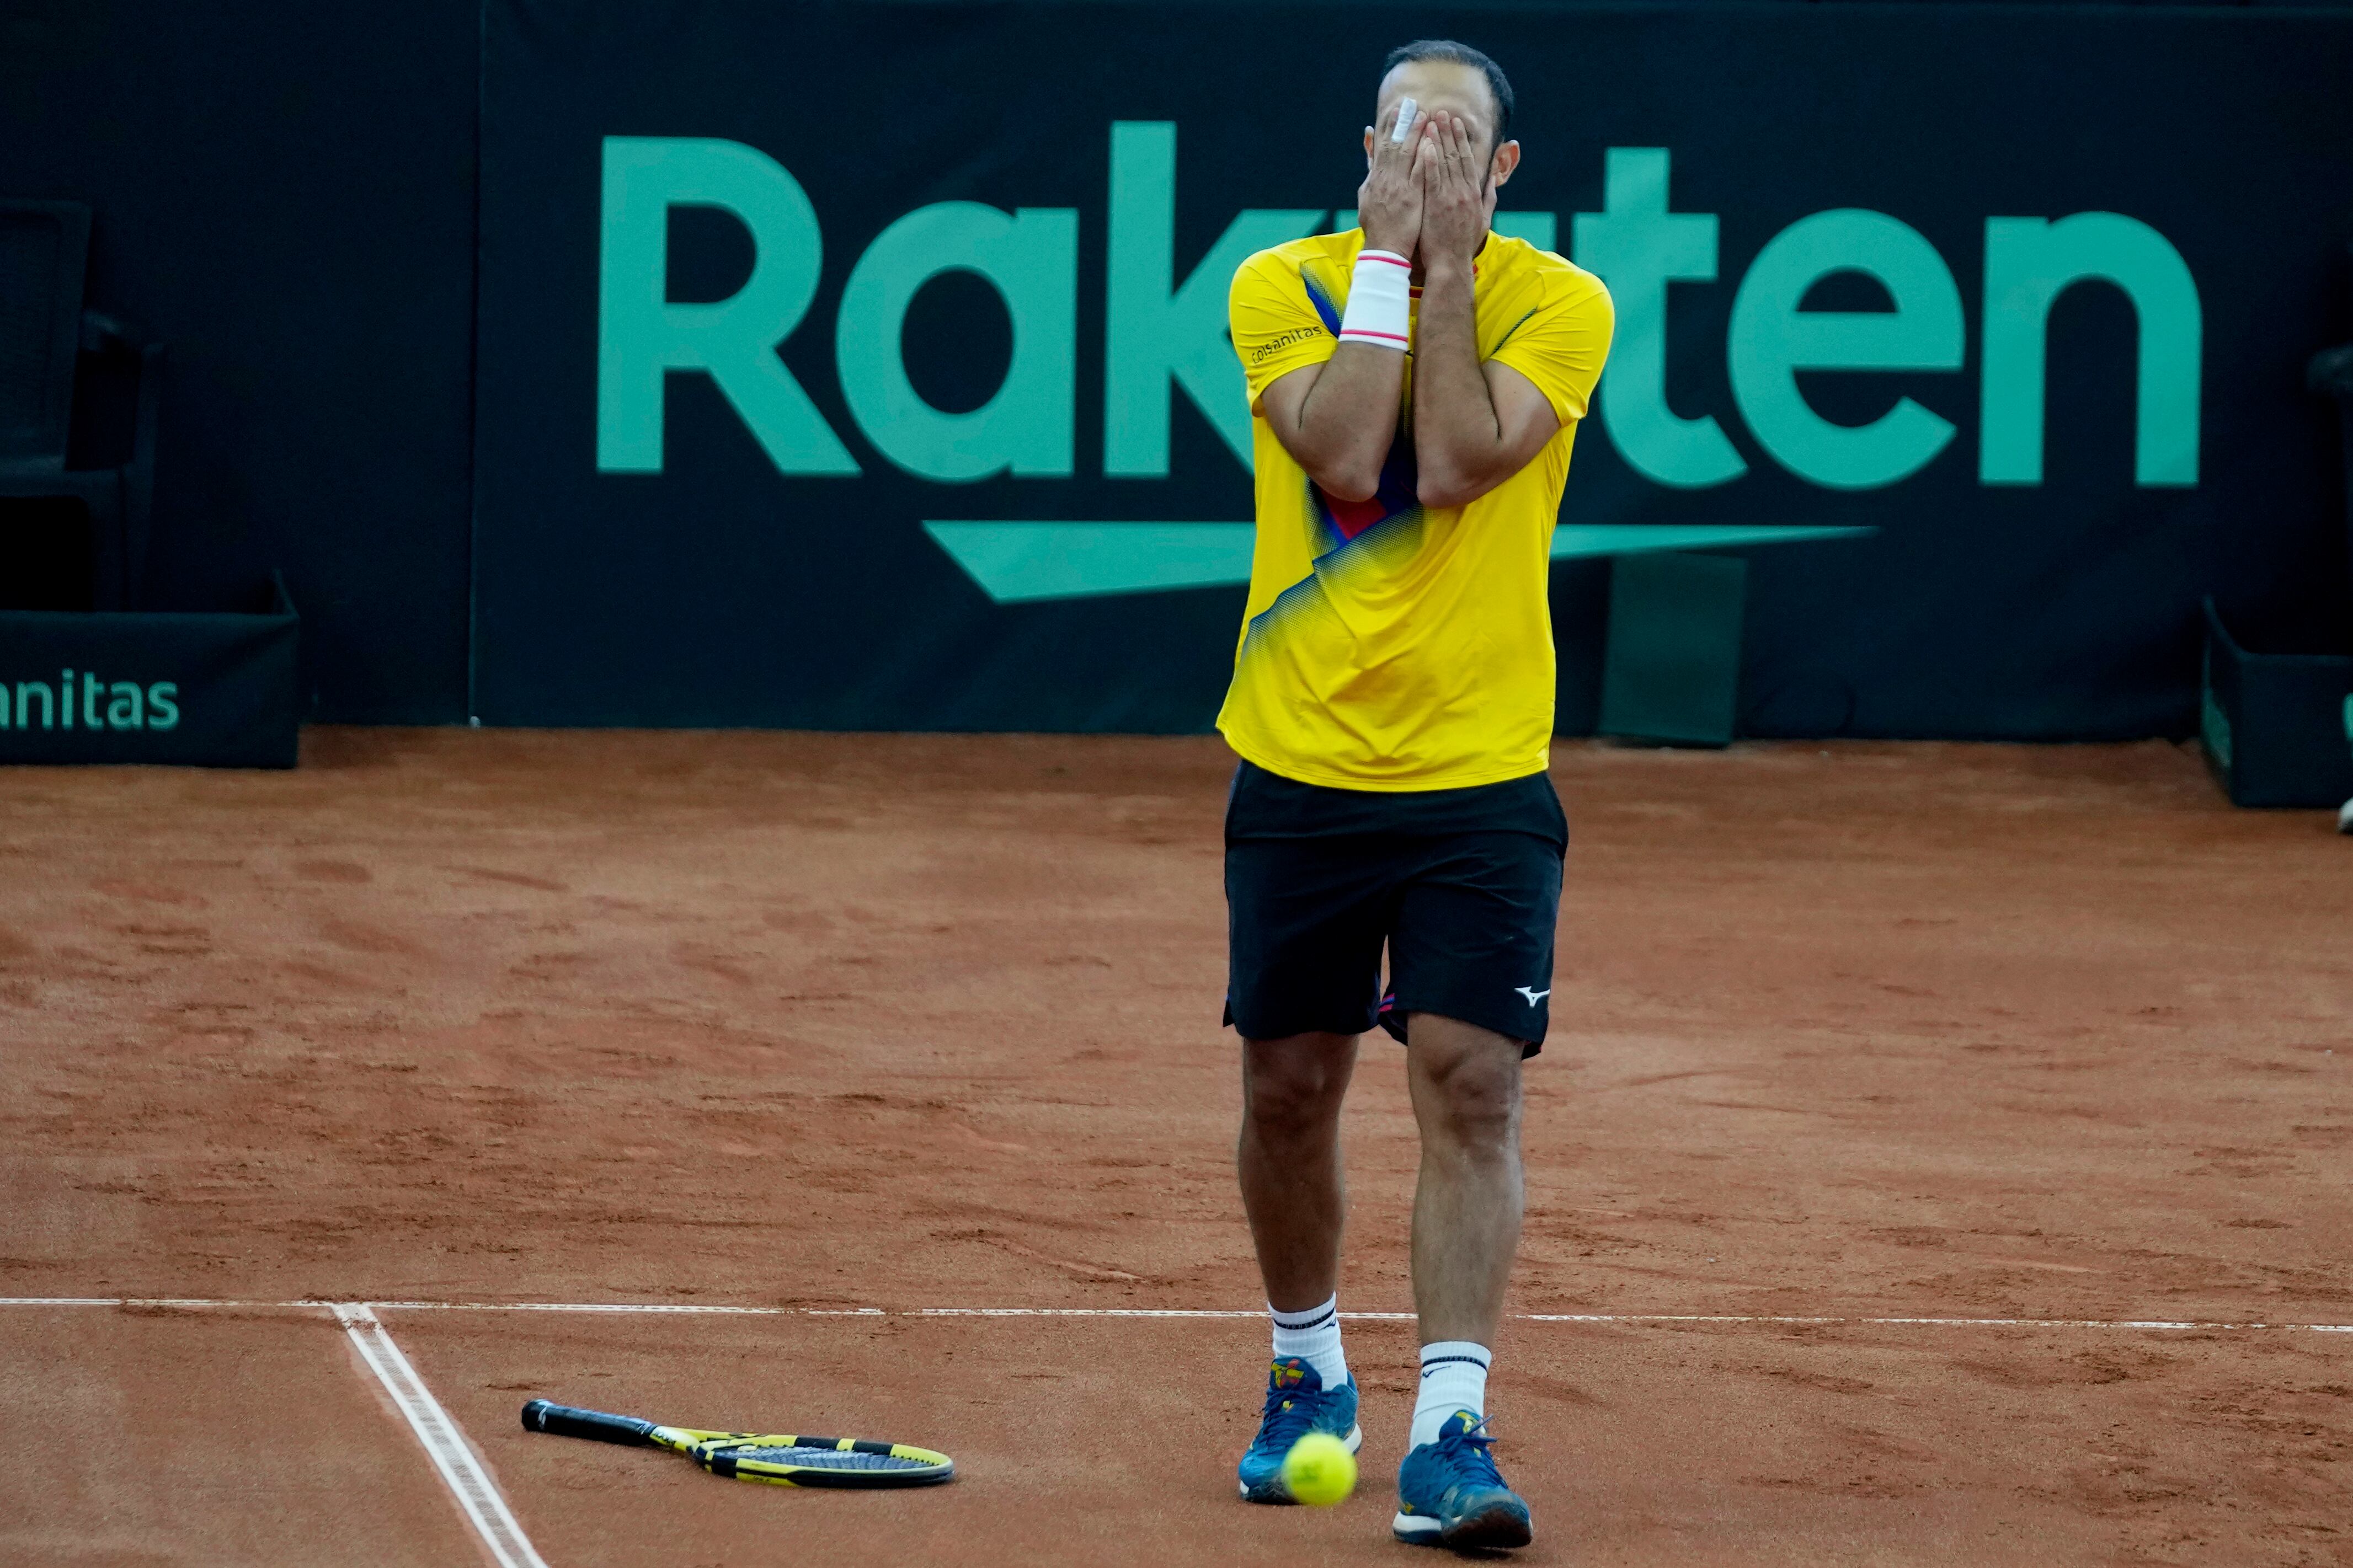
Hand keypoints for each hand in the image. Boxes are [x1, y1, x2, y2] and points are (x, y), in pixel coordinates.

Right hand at [1357, 100, 1423, 256]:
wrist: (1383, 250)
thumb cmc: (1377, 226)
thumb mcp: (1365, 197)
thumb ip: (1370, 174)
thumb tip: (1368, 154)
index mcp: (1376, 180)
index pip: (1383, 148)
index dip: (1390, 128)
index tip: (1397, 111)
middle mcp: (1386, 180)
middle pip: (1395, 145)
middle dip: (1403, 124)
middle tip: (1412, 105)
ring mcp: (1399, 188)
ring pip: (1408, 154)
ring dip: (1416, 133)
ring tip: (1425, 115)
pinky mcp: (1411, 198)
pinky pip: (1420, 172)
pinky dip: (1425, 156)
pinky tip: (1432, 142)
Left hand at [1414, 110, 1487, 271]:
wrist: (1451, 264)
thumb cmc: (1463, 244)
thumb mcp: (1483, 219)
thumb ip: (1489, 196)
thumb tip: (1493, 178)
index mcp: (1473, 193)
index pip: (1467, 159)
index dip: (1461, 139)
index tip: (1456, 122)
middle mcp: (1463, 192)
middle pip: (1456, 155)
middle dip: (1449, 132)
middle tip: (1441, 112)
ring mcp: (1450, 197)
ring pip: (1444, 163)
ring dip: (1437, 140)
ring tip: (1430, 121)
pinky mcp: (1437, 205)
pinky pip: (1432, 179)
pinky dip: (1430, 161)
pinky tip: (1425, 145)